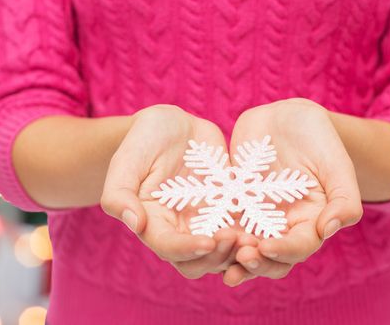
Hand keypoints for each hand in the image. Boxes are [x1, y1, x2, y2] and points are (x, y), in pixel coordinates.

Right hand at [100, 105, 238, 278]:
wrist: (173, 126)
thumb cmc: (144, 139)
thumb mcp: (127, 159)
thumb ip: (119, 193)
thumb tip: (134, 223)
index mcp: (151, 223)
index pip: (168, 248)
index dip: (187, 249)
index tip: (208, 240)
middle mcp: (178, 231)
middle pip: (198, 263)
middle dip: (217, 257)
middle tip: (236, 238)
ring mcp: (205, 224)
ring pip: (223, 255)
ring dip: (239, 253)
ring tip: (255, 237)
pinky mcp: (228, 212)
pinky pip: (244, 232)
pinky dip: (255, 235)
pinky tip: (270, 226)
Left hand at [222, 98, 362, 285]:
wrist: (288, 117)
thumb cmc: (320, 138)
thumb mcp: (337, 164)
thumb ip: (344, 198)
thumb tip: (330, 229)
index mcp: (311, 222)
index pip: (300, 247)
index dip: (284, 251)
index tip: (266, 247)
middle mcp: (283, 227)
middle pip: (270, 258)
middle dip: (255, 263)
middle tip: (240, 257)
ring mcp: (256, 218)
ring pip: (242, 248)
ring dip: (230, 256)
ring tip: (216, 254)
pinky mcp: (233, 205)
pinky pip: (220, 224)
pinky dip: (210, 233)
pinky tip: (197, 235)